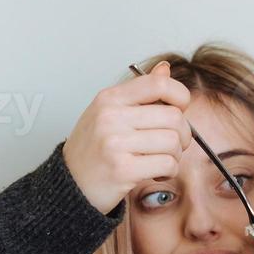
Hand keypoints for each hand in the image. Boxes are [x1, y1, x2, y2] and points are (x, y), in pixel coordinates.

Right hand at [62, 60, 192, 213]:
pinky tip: (157, 173)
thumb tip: (165, 69)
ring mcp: (115, 143)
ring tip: (162, 160)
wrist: (70, 184)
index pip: (159, 84)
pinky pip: (167, 164)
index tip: (180, 109)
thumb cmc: (91, 149)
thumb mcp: (108, 112)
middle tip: (174, 144)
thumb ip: (139, 92)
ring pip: (173, 142)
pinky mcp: (123, 169)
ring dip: (175, 155)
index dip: (180, 96)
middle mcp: (111, 116)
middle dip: (183, 134)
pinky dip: (169, 171)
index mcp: (110, 98)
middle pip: (173, 117)